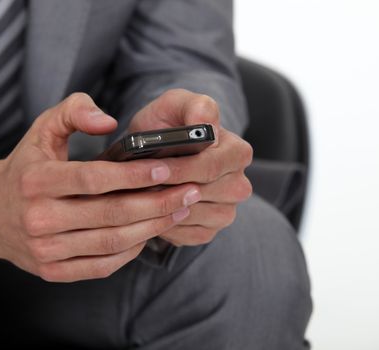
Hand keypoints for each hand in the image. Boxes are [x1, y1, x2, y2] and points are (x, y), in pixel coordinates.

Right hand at [0, 93, 200, 281]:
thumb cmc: (26, 167)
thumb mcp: (42, 129)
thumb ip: (74, 111)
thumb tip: (110, 122)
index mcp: (36, 180)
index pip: (94, 178)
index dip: (135, 175)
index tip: (168, 169)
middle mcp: (37, 218)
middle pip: (111, 213)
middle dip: (158, 203)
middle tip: (190, 191)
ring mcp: (44, 250)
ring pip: (111, 241)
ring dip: (153, 227)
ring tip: (180, 210)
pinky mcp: (51, 272)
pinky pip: (102, 265)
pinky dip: (131, 251)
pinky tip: (151, 232)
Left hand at [128, 89, 252, 245]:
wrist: (154, 151)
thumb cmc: (166, 126)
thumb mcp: (176, 105)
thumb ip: (195, 106)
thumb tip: (205, 124)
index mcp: (237, 152)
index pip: (213, 166)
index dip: (182, 169)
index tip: (155, 168)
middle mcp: (238, 184)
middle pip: (206, 194)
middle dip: (170, 189)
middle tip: (140, 184)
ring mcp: (226, 209)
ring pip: (197, 216)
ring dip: (167, 208)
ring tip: (141, 195)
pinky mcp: (211, 229)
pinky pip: (191, 235)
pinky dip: (169, 225)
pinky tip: (152, 211)